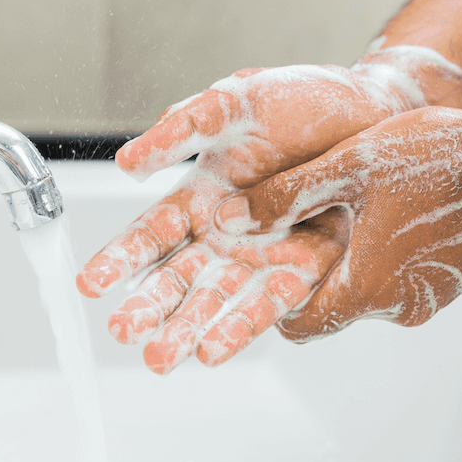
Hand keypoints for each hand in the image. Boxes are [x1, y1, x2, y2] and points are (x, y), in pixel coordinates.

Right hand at [76, 42, 461, 372]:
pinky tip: (216, 350)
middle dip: (148, 306)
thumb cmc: (300, 101)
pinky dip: (242, 326)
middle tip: (122, 331)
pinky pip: (270, 302)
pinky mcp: (304, 267)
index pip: (151, 234)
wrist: (372, 109)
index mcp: (201, 194)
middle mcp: (225, 233)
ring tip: (161, 359)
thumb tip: (127, 162)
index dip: (120, 258)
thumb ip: (183, 128)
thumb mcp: (234, 103)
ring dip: (188, 329)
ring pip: (216, 300)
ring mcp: (262, 254)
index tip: (89, 284)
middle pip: (177, 277)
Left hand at [213, 100, 461, 341]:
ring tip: (355, 211)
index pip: (298, 324)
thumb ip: (284, 197)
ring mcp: (431, 299)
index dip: (272, 300)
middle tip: (306, 230)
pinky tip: (394, 213)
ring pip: (371, 292)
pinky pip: (406, 282)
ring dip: (355, 263)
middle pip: (333, 307)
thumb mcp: (346, 166)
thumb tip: (228, 218)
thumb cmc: (441, 157)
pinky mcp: (454, 285)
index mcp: (366, 288)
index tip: (263, 272)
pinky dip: (390, 258)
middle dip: (314, 274)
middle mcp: (400, 306)